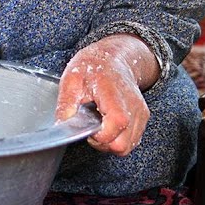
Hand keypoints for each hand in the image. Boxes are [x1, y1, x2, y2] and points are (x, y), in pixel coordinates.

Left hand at [55, 35, 156, 155]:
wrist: (114, 58)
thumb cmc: (93, 67)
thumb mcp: (71, 80)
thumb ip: (66, 104)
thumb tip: (61, 126)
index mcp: (114, 95)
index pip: (117, 124)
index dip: (98, 135)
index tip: (87, 127)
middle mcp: (133, 106)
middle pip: (122, 144)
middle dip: (102, 143)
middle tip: (90, 128)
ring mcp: (140, 113)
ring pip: (128, 146)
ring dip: (110, 143)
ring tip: (98, 126)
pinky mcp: (143, 118)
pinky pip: (132, 140)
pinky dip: (119, 139)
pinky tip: (107, 125)